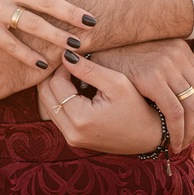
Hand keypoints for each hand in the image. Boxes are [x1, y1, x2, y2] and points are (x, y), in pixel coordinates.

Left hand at [36, 53, 161, 155]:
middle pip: (44, 94)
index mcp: (81, 119)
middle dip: (54, 75)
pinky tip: (76, 88)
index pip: (55, 83)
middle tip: (70, 63)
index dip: (62, 66)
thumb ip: (88, 69)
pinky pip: (56, 114)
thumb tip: (64, 55)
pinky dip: (61, 99)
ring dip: (56, 87)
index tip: (75, 56)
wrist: (149, 135)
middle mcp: (71, 132)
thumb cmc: (137, 107)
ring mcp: (71, 138)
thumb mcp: (116, 83)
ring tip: (73, 74)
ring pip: (47, 104)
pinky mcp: (73, 139)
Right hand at [91, 39, 193, 151]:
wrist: (98, 48)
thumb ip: (183, 65)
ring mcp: (166, 65)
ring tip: (182, 144)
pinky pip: (174, 111)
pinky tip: (172, 141)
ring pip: (191, 107)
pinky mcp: (152, 78)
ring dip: (190, 131)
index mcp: (181, 49)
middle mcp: (177, 54)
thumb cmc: (125, 55)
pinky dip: (177, 130)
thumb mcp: (157, 56)